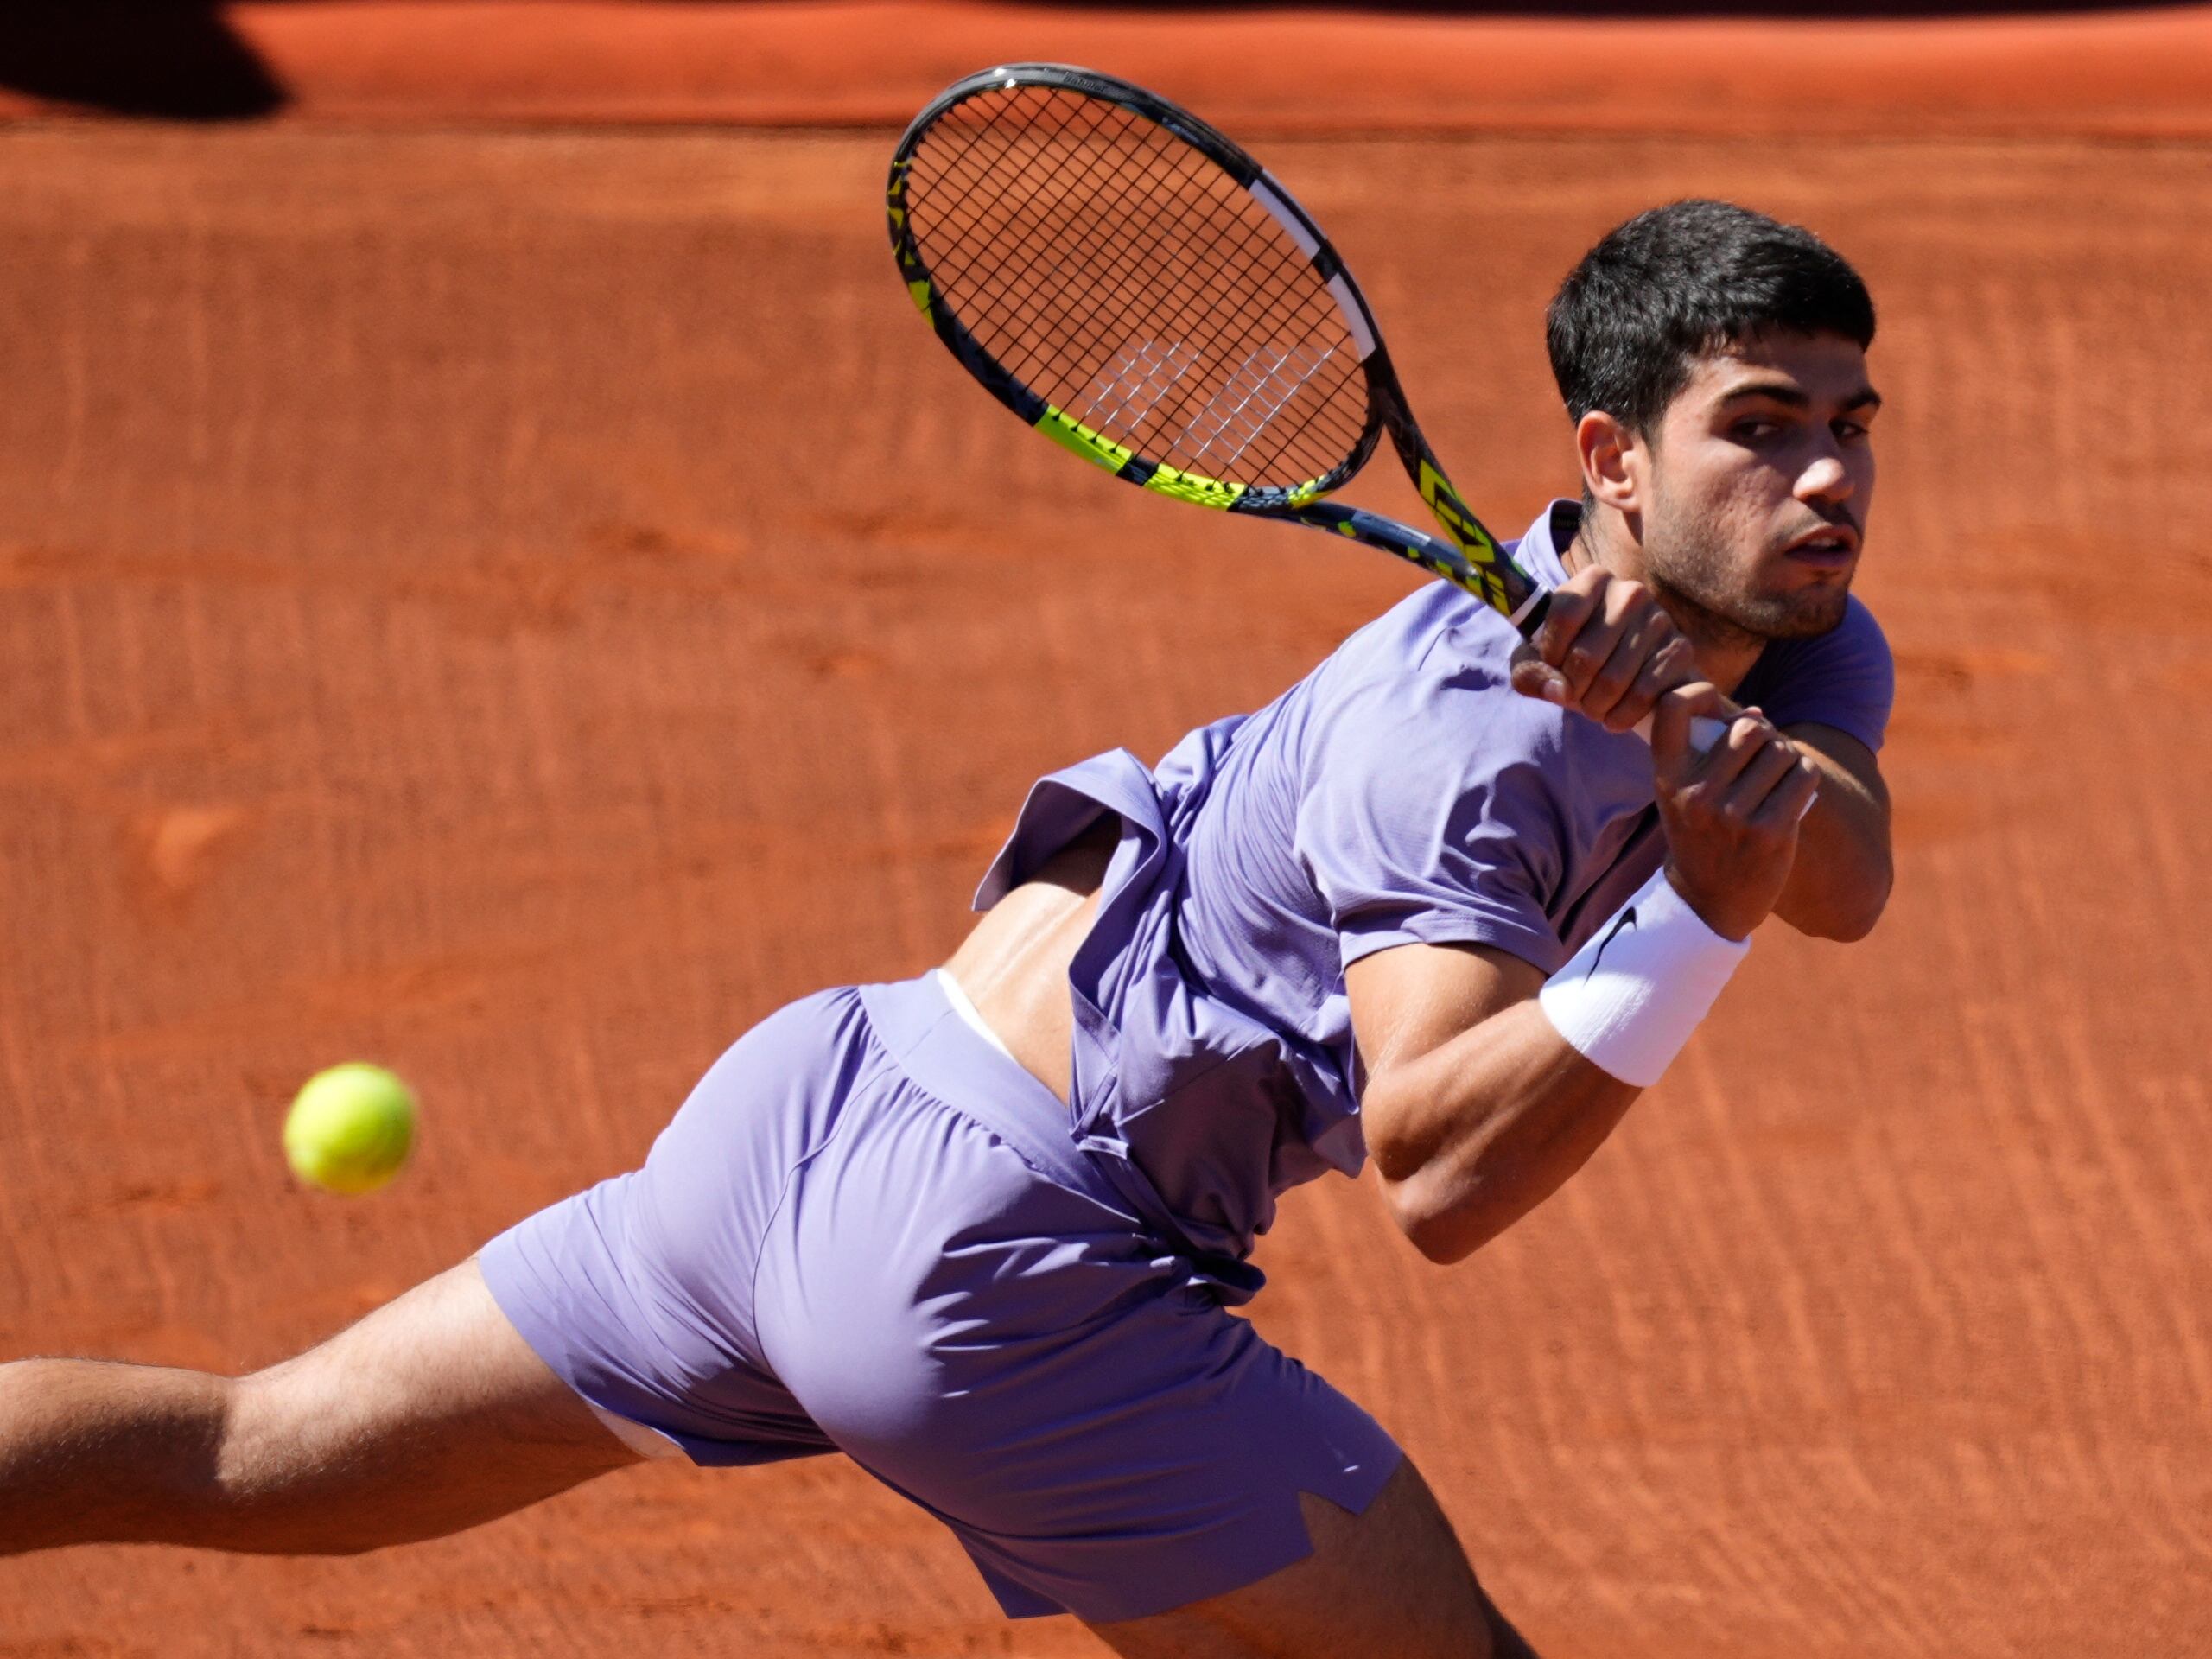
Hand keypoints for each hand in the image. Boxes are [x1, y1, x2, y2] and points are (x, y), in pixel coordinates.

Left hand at [1509, 566, 1699, 734]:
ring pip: (1613, 679)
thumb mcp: (1539, 662)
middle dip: (1573, 690)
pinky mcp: (1681, 649)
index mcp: (1593, 580)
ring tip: (1592, 709)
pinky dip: (1622, 715)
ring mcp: (1659, 619)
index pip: (1563, 618)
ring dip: (1595, 707)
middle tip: (1574, 699)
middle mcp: (1630, 592)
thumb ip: (1530, 673)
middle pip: (1586, 656)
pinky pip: (1644, 693)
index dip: (1550, 655)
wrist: (1631, 674)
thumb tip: (1559, 690)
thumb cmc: (1575, 660)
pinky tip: (1614, 718)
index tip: (1553, 667)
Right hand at [1651, 685, 1821, 940]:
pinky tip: (1795, 788)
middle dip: (1765, 736)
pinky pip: (1803, 776)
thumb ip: (1711, 750)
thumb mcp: (1686, 792)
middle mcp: (1696, 795)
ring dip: (1788, 758)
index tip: (1712, 700)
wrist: (1709, 900)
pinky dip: (1804, 775)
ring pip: (1781, 751)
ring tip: (1778, 776)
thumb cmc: (1701, 832)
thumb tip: (1758, 713)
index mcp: (1668, 778)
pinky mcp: (1770, 833)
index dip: (1697, 691)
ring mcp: (1733, 816)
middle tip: (1764, 754)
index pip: (1672, 709)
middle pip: (1749, 728)